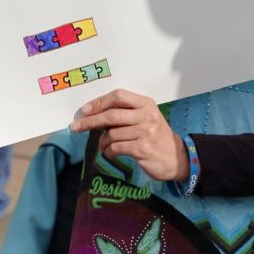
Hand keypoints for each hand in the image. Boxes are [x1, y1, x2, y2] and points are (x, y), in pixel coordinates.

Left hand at [70, 89, 188, 182]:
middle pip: (111, 115)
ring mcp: (145, 133)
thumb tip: (94, 114)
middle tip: (75, 126)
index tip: (85, 110)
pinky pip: (116, 148)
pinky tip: (110, 154)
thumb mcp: (146, 119)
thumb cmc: (156, 137)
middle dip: (89, 121)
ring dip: (102, 142)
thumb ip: (125, 114)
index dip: (99, 102)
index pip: (119, 96)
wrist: (178, 158)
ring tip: (102, 146)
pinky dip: (109, 152)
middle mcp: (147, 116)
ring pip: (111, 134)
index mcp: (146, 104)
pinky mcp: (143, 149)